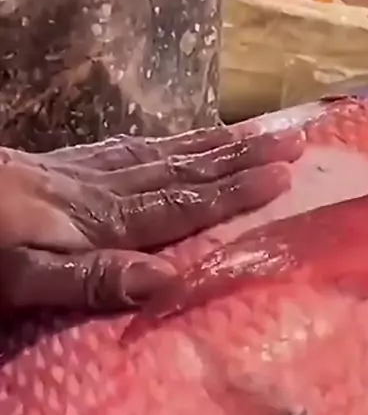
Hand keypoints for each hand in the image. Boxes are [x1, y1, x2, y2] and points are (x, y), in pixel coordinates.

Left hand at [0, 126, 303, 311]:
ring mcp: (86, 171)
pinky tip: (179, 141)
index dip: (234, 191)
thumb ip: (91, 278)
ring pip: (164, 153)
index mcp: (103, 220)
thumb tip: (166, 281)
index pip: (182, 204)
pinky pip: (131, 148)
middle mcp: (105, 188)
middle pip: (184, 170)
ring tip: (259, 132)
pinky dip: (168, 143)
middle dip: (242, 157)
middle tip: (295, 140)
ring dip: (216, 144)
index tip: (286, 176)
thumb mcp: (25, 277)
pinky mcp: (68, 165)